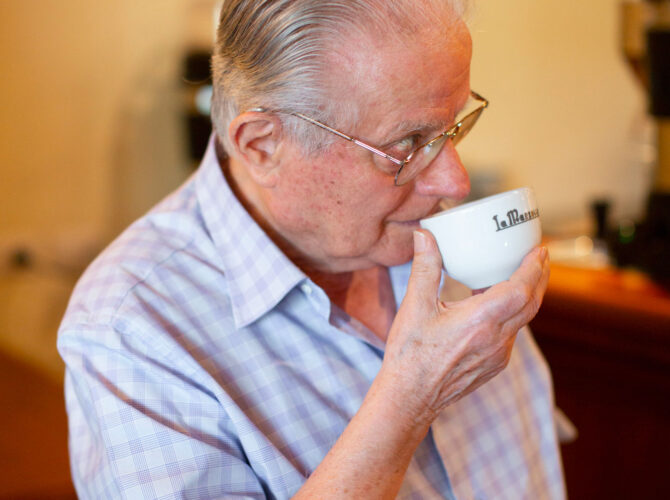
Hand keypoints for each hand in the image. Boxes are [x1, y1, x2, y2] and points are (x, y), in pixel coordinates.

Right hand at [380, 229, 549, 423]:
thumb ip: (424, 268)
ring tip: (521, 274)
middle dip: (539, 276)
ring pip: (523, 319)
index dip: (533, 268)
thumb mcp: (414, 307)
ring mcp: (498, 355)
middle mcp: (496, 340)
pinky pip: (511, 334)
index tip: (539, 249)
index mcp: (480, 322)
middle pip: (531, 303)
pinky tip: (497, 305)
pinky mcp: (494, 365)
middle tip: (540, 255)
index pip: (521, 290)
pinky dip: (512, 313)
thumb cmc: (410, 356)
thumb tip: (424, 235)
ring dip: (527, 295)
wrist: (409, 398)